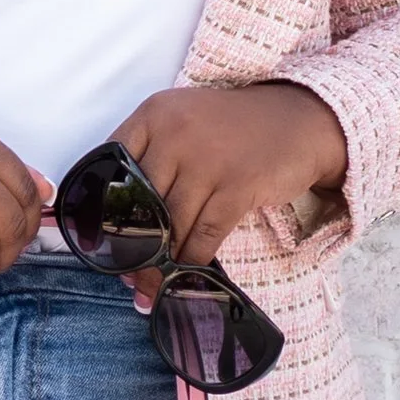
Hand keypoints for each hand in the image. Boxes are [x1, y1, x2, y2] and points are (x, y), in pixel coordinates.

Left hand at [110, 81, 347, 273]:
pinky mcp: (238, 186)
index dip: (103, 206)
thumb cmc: (234, 128)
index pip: (111, 163)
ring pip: (171, 224)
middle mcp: (176, 133)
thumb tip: (116, 218)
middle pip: (139, 202)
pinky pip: (204, 234)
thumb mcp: (185, 121)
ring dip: (161, 262)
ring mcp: (208, 160)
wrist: (299, 121)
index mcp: (155, 114)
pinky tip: (187, 272)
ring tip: (152, 286)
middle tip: (127, 275)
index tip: (100, 237)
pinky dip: (193, 259)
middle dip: (132, 245)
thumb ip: (151, 154)